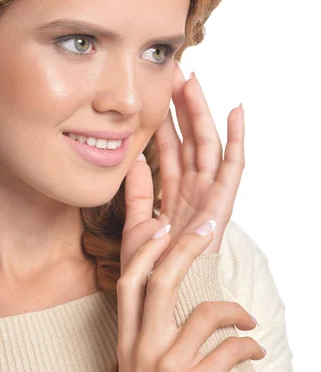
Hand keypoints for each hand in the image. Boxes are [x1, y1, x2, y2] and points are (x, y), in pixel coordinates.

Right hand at [117, 219, 265, 371]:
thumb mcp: (131, 362)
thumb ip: (144, 329)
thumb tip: (169, 297)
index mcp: (126, 337)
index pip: (129, 281)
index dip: (146, 250)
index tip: (163, 228)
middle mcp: (144, 345)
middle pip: (163, 281)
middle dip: (186, 248)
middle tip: (207, 228)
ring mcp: (168, 365)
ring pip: (204, 312)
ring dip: (234, 309)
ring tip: (247, 319)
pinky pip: (229, 352)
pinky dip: (249, 347)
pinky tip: (254, 351)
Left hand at [120, 62, 243, 275]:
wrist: (163, 298)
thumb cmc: (150, 270)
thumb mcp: (135, 227)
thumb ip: (135, 195)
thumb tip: (133, 160)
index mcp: (173, 195)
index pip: (170, 150)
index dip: (164, 121)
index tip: (156, 92)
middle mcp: (193, 191)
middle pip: (191, 140)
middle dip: (183, 107)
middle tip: (175, 73)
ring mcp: (209, 196)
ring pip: (208, 145)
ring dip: (202, 113)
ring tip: (194, 81)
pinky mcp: (222, 204)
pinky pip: (233, 167)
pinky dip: (237, 139)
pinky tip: (236, 111)